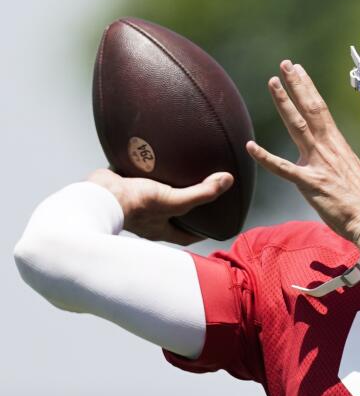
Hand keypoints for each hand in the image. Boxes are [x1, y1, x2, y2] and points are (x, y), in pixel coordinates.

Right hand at [86, 168, 232, 244]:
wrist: (96, 194)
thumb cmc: (134, 204)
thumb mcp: (173, 200)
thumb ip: (201, 192)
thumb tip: (227, 180)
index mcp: (160, 229)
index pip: (186, 236)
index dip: (201, 232)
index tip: (214, 225)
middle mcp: (147, 220)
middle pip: (170, 217)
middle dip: (184, 209)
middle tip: (199, 196)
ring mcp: (133, 206)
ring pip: (154, 199)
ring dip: (165, 189)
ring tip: (179, 175)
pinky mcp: (122, 189)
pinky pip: (137, 181)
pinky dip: (146, 172)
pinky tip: (154, 159)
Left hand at [246, 60, 359, 240]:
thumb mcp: (347, 172)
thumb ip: (331, 162)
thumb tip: (323, 161)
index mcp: (336, 144)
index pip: (320, 109)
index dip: (308, 88)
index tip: (299, 71)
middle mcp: (327, 148)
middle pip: (310, 109)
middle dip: (296, 85)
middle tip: (285, 65)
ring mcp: (318, 163)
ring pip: (298, 126)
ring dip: (284, 103)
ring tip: (274, 83)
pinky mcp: (310, 183)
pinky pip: (283, 168)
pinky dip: (265, 157)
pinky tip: (251, 146)